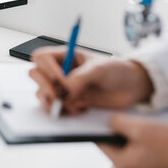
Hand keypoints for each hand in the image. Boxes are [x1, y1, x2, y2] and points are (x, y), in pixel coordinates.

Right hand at [29, 46, 153, 113]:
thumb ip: (80, 78)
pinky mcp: (68, 102)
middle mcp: (60, 70)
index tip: (62, 81)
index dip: (47, 69)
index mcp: (66, 55)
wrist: (131, 88)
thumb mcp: (99, 69)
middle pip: (36, 75)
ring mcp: (63, 87)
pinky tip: (78, 110)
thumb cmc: (117, 71)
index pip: (42, 58)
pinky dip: (61, 111)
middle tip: (60, 96)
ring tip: (72, 105)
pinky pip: (53, 107)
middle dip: (46, 87)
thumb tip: (64, 91)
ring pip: (41, 93)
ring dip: (53, 102)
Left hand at [98, 114, 167, 167]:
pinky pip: (141, 160)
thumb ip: (118, 123)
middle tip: (134, 125)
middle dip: (122, 136)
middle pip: (116, 150)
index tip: (105, 121)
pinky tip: (156, 142)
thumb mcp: (140, 127)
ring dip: (134, 142)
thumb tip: (108, 123)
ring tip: (149, 134)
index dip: (103, 130)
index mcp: (124, 167)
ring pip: (129, 154)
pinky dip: (144, 150)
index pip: (103, 145)